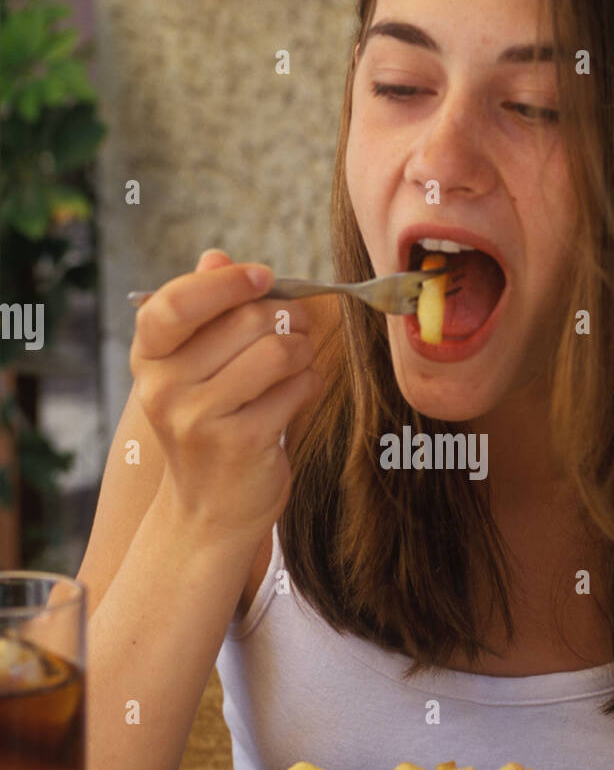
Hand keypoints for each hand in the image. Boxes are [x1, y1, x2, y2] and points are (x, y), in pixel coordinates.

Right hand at [130, 248, 322, 541]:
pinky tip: (299, 395)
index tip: (263, 276)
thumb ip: (205, 313)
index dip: (224, 282)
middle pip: (245, 320)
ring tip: (299, 363)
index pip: (174, 302)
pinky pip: (296, 388)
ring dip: (303, 351)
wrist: (209, 513)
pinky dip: (309, 385)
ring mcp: (199, 418)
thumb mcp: (194, 370)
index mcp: (148, 359)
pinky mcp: (241, 443)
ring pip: (277, 351)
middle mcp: (164, 388)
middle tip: (301, 327)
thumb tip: (216, 256)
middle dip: (288, 316)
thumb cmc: (211, 427)